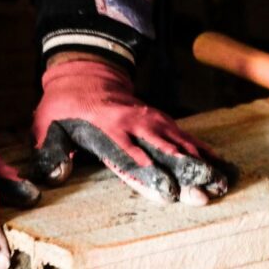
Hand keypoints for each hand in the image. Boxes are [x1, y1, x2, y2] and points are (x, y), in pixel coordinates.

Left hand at [32, 57, 230, 204]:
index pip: (129, 155)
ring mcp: (151, 120)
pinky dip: (203, 150)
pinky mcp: (161, 120)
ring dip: (201, 165)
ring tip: (221, 185)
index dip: (147, 174)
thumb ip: (50, 153)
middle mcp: (134, 124)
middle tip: (204, 195)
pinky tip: (220, 164)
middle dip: (185, 174)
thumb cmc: (63, 106)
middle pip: (163, 152)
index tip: (166, 192)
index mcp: (107, 128)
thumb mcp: (46, 126)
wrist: (85, 74)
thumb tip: (54, 177)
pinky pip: (186, 136)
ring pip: (180, 145)